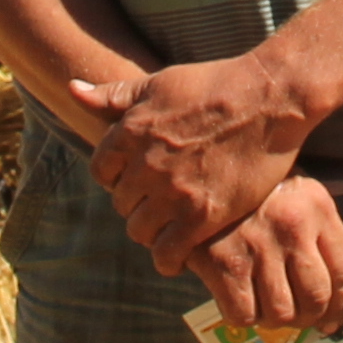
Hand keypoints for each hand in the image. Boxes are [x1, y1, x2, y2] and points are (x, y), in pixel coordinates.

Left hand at [85, 51, 319, 271]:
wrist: (270, 99)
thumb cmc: (216, 83)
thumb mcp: (158, 82)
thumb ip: (113, 95)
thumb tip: (72, 89)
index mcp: (130, 131)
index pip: (101, 171)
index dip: (117, 177)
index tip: (137, 180)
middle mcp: (146, 165)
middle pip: (121, 203)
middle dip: (137, 204)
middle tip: (159, 205)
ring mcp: (173, 193)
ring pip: (140, 231)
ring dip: (151, 232)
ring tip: (169, 228)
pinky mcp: (203, 216)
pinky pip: (168, 252)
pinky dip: (168, 260)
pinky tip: (178, 257)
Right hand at [190, 174, 342, 332]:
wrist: (201, 177)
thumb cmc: (257, 195)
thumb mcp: (297, 198)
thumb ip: (319, 238)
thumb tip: (334, 301)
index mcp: (317, 207)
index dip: (341, 305)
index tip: (332, 319)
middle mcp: (291, 226)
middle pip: (316, 298)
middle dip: (309, 318)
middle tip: (298, 317)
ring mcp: (257, 245)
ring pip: (281, 312)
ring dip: (276, 319)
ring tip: (267, 307)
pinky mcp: (222, 262)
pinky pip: (244, 314)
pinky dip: (244, 316)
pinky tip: (240, 300)